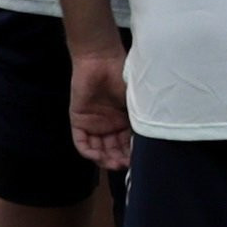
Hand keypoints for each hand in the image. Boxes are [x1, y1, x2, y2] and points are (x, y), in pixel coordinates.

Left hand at [69, 46, 132, 172]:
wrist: (101, 60)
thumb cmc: (122, 77)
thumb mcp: (136, 102)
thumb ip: (139, 121)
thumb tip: (147, 143)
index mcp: (125, 120)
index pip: (127, 143)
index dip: (131, 154)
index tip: (137, 161)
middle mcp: (109, 124)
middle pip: (113, 149)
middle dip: (118, 159)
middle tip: (124, 165)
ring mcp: (94, 124)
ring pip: (98, 149)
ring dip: (105, 158)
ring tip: (113, 163)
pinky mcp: (78, 121)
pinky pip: (81, 142)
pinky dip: (88, 151)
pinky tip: (97, 156)